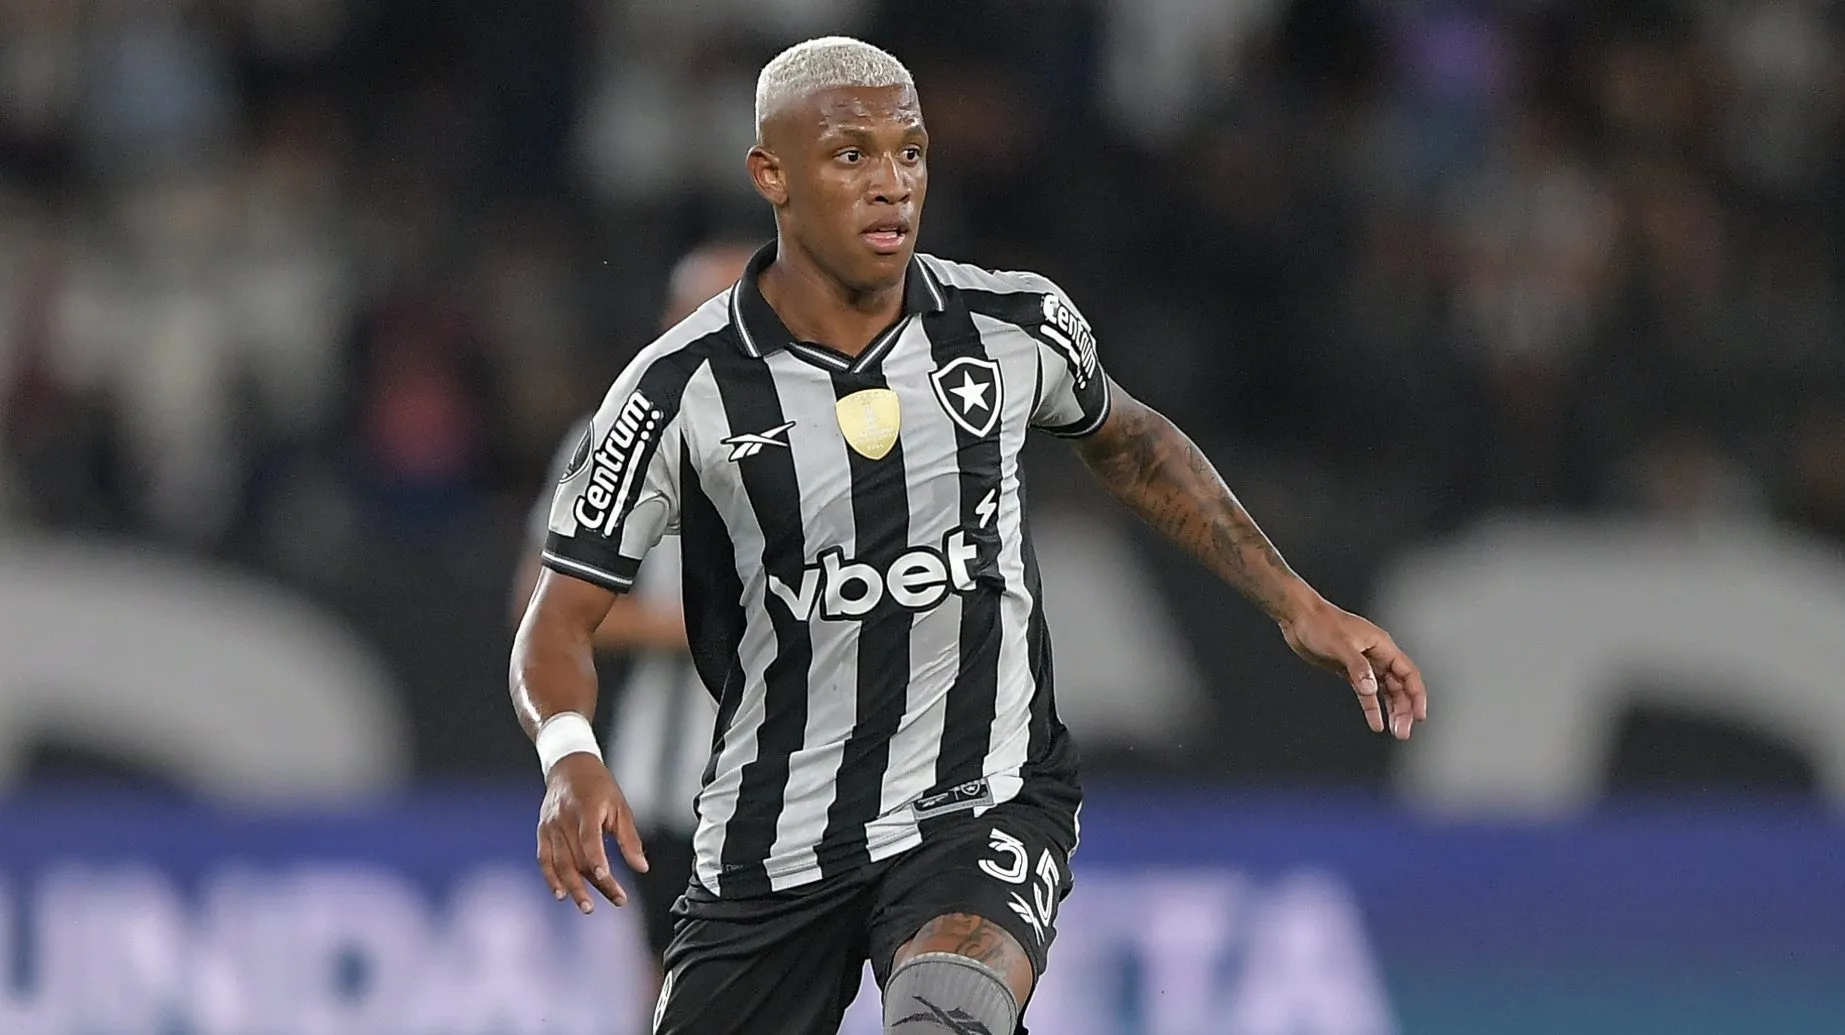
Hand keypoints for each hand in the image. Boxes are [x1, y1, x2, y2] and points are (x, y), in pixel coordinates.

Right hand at [536, 753, 649, 913]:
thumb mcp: (621, 806)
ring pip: (560, 862)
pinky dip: (551, 878)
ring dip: (573, 887)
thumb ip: (629, 839)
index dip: (597, 859)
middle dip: (596, 882)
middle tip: (616, 899)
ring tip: (587, 906)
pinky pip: (544, 859)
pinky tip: (560, 894)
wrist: (569, 767)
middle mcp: (564, 818)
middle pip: (578, 857)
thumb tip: (642, 867)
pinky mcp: (542, 832)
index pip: (589, 838)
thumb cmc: (598, 786)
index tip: (606, 876)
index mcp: (586, 808)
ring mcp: (550, 826)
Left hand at [1279, 598, 1428, 739]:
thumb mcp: (1340, 645)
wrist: (1298, 617)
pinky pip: (1365, 692)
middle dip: (1403, 709)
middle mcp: (1376, 655)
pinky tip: (1376, 722)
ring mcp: (1363, 663)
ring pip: (1385, 690)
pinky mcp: (1348, 670)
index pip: (1408, 673)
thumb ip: (1357, 667)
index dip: (1416, 695)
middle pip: (1399, 686)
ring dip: (1392, 710)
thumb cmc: (1319, 623)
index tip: (1419, 716)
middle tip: (1402, 732)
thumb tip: (1371, 689)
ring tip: (1395, 731)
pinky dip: (1371, 707)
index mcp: (1381, 645)